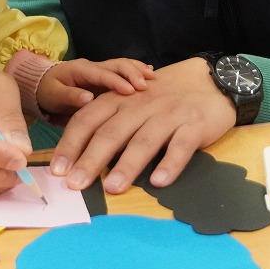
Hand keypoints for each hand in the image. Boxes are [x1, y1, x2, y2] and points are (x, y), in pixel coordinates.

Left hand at [37, 58, 153, 121]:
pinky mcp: (107, 78)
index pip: (101, 73)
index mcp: (81, 69)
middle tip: (146, 85)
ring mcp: (102, 71)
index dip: (116, 81)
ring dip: (138, 71)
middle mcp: (94, 66)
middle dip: (133, 72)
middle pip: (117, 64)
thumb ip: (70, 96)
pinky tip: (152, 77)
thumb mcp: (54, 96)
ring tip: (153, 80)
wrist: (45, 86)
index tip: (131, 91)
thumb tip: (88, 99)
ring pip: (123, 65)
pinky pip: (124, 72)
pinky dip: (138, 72)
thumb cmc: (49, 92)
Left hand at [49, 57, 235, 193]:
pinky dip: (170, 164)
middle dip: (91, 159)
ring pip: (144, 140)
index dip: (71, 144)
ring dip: (127, 165)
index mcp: (120, 100)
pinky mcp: (194, 125)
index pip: (88, 119)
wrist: (211, 80)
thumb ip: (110, 123)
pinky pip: (180, 146)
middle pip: (111, 132)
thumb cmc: (165, 97)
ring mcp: (168, 115)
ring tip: (112, 188)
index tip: (57, 170)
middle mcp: (140, 105)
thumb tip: (81, 159)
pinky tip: (159, 182)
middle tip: (75, 184)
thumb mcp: (132, 102)